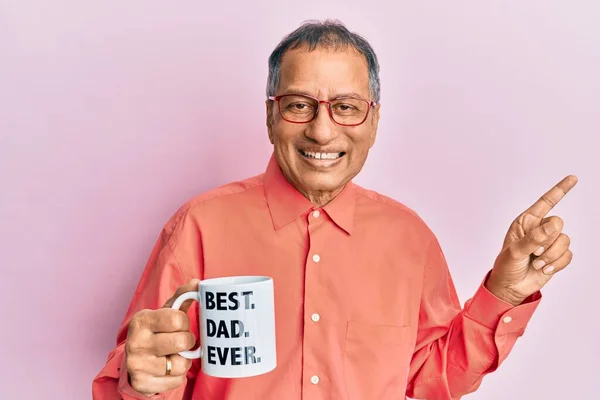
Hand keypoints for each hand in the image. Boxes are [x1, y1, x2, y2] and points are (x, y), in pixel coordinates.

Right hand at [125, 280, 198, 394]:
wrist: (134, 361)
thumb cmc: (156, 331)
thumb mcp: (165, 312)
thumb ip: (182, 297)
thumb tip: (198, 283)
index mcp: (141, 320)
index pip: (178, 319)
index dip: (184, 323)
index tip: (178, 325)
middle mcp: (136, 342)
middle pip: (182, 342)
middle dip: (187, 342)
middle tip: (179, 341)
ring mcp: (137, 365)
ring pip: (182, 364)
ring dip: (183, 360)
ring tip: (173, 355)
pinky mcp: (142, 384)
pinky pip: (176, 381)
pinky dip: (177, 376)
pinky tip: (168, 369)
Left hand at [486, 175, 577, 305]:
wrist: (510, 286)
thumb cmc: (506, 266)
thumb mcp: (515, 251)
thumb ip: (533, 238)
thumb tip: (552, 226)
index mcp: (526, 222)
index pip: (545, 202)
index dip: (560, 190)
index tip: (573, 178)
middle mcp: (539, 229)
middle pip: (558, 224)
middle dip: (547, 240)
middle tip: (533, 252)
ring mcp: (549, 242)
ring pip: (565, 241)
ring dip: (550, 255)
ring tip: (535, 262)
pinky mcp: (556, 256)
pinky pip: (568, 255)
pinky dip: (556, 264)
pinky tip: (543, 268)